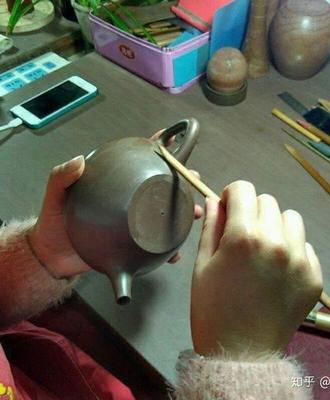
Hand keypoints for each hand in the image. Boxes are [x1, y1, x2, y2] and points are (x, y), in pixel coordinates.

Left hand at [28, 132, 202, 278]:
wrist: (52, 255)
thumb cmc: (53, 221)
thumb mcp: (54, 194)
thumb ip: (62, 176)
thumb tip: (78, 161)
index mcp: (114, 184)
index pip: (138, 161)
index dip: (157, 148)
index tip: (174, 139)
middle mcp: (128, 201)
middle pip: (160, 187)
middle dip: (181, 182)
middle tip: (192, 179)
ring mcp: (132, 223)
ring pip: (163, 215)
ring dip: (182, 214)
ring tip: (193, 214)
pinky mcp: (132, 245)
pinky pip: (154, 246)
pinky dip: (167, 250)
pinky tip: (174, 253)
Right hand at [191, 181, 322, 356]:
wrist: (240, 353)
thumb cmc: (212, 309)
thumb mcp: (201, 265)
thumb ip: (210, 226)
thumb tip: (214, 199)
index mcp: (243, 236)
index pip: (243, 189)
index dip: (231, 194)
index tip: (228, 208)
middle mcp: (276, 241)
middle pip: (267, 201)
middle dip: (251, 210)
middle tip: (242, 234)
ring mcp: (300, 259)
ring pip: (290, 218)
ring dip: (275, 225)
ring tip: (264, 248)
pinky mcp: (314, 276)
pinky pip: (305, 245)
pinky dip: (291, 249)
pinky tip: (278, 270)